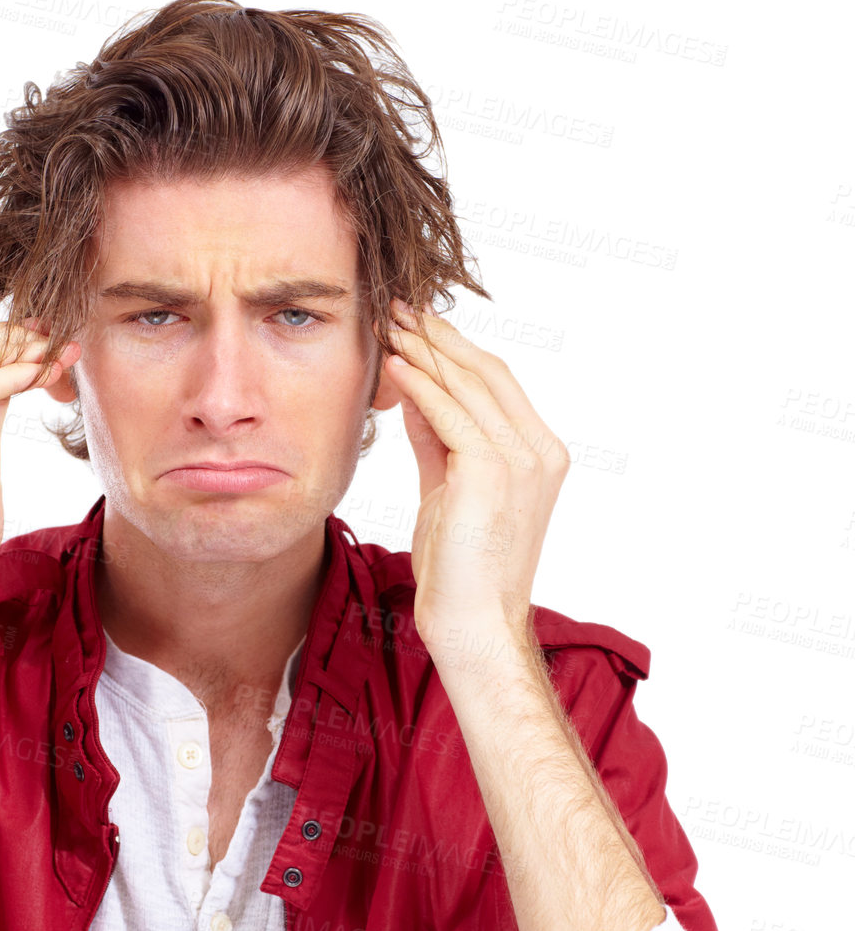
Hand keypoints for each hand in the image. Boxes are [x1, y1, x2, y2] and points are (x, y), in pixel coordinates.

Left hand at [376, 298, 569, 668]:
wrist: (474, 623)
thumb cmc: (460, 570)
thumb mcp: (447, 491)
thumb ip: (438, 442)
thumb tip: (413, 393)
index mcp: (540, 454)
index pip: (497, 384)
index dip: (456, 350)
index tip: (419, 325)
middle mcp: (538, 451)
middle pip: (487, 373)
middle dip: (440, 337)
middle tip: (401, 307)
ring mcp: (521, 459)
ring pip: (469, 384)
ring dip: (426, 350)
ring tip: (391, 323)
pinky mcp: (490, 470)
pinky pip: (450, 412)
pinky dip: (420, 383)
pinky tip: (395, 364)